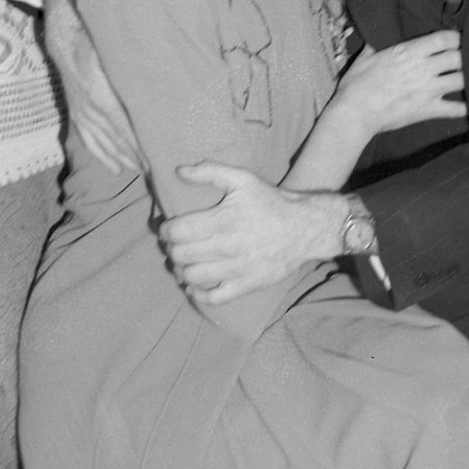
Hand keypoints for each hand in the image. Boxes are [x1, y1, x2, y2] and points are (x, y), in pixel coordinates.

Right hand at [43, 0, 142, 174]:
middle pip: (117, 141)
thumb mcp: (117, 53)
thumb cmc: (95, 40)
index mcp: (102, 95)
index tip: (157, 160)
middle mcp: (91, 110)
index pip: (125, 128)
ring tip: (142, 173)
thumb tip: (165, 83)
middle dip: (137, 158)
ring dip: (124, 160)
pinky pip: (90, 141)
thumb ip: (136, 72)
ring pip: (104, 144)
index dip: (140, 146)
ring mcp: (82, 114)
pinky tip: (116, 168)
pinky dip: (103, 156)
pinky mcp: (77, 114)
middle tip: (158, 173)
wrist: (63, 37)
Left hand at [161, 163, 345, 304]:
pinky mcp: (246, 285)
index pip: (178, 231)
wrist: (304, 229)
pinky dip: (198, 294)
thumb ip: (210, 172)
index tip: (166, 228)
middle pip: (181, 255)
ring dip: (181, 270)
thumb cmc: (270, 202)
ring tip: (183, 263)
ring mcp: (237, 269)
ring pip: (192, 276)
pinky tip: (195, 285)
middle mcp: (227, 247)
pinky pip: (213, 298)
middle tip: (174, 245)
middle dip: (171, 249)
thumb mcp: (242, 179)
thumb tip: (179, 171)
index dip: (165, 231)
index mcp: (223, 220)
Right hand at [332, 30, 464, 136]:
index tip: (456, 40)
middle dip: (465, 57)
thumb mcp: (365, 58)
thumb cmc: (356, 85)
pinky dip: (465, 108)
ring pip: (462, 80)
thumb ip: (376, 46)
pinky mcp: (429, 110)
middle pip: (458, 57)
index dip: (455, 38)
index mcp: (409, 52)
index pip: (444, 38)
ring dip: (468, 78)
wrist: (355, 113)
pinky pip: (456, 109)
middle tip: (466, 59)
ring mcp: (429, 89)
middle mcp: (424, 68)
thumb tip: (377, 37)